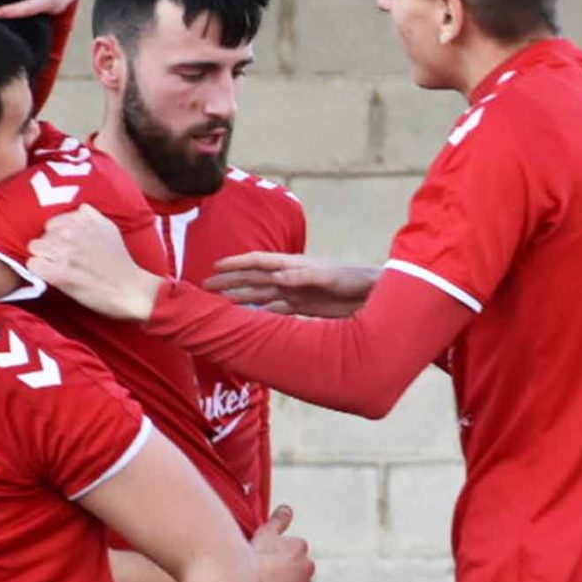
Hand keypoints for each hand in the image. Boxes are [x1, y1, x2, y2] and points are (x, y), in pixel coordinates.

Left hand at [32, 207, 161, 320]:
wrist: (130, 289)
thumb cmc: (121, 263)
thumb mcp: (110, 229)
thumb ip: (92, 217)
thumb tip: (80, 210)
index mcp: (82, 219)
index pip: (53, 223)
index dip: (58, 238)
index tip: (68, 249)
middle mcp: (70, 231)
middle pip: (42, 235)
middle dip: (51, 247)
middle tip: (66, 261)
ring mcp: (63, 252)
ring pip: (35, 248)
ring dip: (44, 258)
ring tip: (58, 269)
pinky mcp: (58, 273)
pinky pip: (33, 265)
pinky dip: (40, 271)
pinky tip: (53, 277)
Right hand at [206, 251, 375, 317]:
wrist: (375, 294)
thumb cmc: (355, 279)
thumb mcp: (330, 277)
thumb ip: (304, 277)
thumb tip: (276, 278)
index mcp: (294, 265)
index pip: (259, 262)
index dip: (237, 264)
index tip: (215, 266)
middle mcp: (291, 278)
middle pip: (254, 279)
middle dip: (231, 281)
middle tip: (206, 286)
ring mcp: (297, 292)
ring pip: (262, 294)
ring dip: (241, 297)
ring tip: (220, 303)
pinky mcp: (305, 307)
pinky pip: (277, 310)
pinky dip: (261, 314)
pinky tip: (247, 319)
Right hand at [252, 505, 314, 581]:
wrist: (253, 580)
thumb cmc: (258, 554)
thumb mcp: (267, 532)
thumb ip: (279, 520)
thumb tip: (287, 509)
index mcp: (300, 546)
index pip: (294, 551)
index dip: (279, 556)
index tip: (268, 559)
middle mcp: (307, 566)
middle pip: (297, 569)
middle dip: (286, 572)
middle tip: (268, 574)